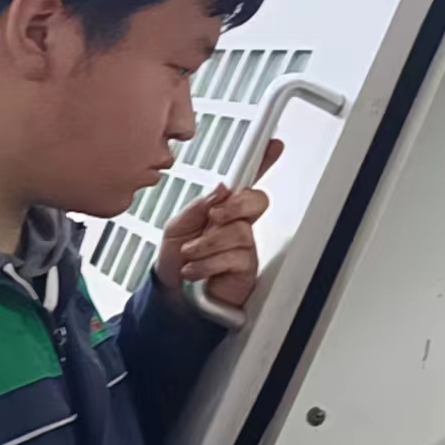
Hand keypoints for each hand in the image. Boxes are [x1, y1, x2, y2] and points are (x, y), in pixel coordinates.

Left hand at [155, 139, 279, 307]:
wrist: (171, 298)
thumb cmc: (175, 262)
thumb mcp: (178, 227)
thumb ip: (199, 207)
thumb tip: (222, 190)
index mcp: (221, 210)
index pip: (245, 183)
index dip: (262, 162)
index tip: (273, 145)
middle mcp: (238, 226)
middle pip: (256, 201)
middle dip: (234, 206)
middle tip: (213, 217)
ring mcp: (245, 247)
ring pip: (240, 231)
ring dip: (207, 244)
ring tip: (190, 255)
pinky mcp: (247, 270)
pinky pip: (236, 256)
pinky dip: (208, 263)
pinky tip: (196, 270)